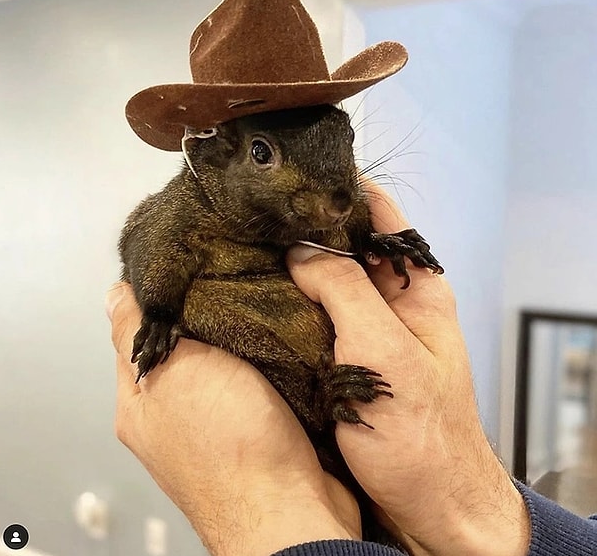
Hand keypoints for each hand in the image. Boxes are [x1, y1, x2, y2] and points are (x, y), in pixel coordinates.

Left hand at [107, 284, 359, 555]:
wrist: (290, 508)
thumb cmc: (230, 449)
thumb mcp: (173, 372)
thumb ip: (139, 332)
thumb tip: (115, 295)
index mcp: (140, 402)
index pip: (135, 329)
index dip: (158, 292)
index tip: (185, 261)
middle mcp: (173, 414)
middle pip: (181, 343)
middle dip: (203, 311)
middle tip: (230, 278)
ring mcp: (216, 421)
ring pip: (222, 359)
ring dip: (238, 334)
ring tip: (258, 301)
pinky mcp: (255, 425)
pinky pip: (255, 377)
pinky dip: (264, 357)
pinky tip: (278, 338)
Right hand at [285, 185, 530, 555]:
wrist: (429, 503)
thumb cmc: (420, 435)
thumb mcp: (383, 350)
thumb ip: (344, 290)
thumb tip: (301, 250)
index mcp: (417, 286)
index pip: (380, 214)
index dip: (340, 188)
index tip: (296, 176)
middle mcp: (393, 300)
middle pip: (348, 243)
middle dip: (306, 227)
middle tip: (257, 214)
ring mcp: (369, 328)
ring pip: (328, 279)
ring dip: (295, 265)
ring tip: (250, 247)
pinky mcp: (348, 355)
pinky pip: (317, 314)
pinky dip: (292, 301)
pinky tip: (263, 296)